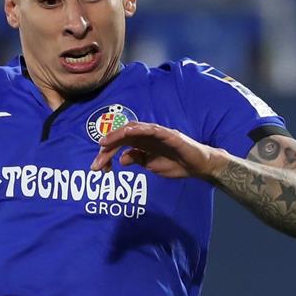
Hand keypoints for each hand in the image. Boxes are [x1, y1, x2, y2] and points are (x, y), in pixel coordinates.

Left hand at [89, 121, 219, 178]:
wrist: (198, 166)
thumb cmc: (176, 163)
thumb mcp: (151, 165)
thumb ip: (137, 159)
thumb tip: (121, 159)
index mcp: (142, 142)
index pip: (120, 144)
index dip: (107, 153)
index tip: (97, 166)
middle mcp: (147, 135)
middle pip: (123, 135)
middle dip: (109, 146)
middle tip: (97, 161)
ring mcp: (158, 133)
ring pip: (135, 129)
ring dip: (119, 134)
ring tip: (106, 142)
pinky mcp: (170, 135)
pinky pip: (154, 130)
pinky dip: (142, 129)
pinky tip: (130, 132)